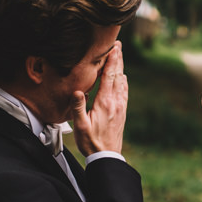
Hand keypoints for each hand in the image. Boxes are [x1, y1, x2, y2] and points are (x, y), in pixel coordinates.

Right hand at [72, 41, 126, 155]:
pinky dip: (123, 81)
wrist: (107, 156)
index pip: (109, 76)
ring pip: (122, 82)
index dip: (111, 60)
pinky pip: (124, 92)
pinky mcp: (122, 112)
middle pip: (118, 75)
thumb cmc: (91, 142)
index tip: (113, 47)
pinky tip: (123, 78)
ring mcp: (121, 107)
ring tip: (119, 56)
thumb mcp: (80, 125)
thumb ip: (78, 107)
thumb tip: (77, 91)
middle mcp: (115, 102)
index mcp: (104, 103)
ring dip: (121, 68)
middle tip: (118, 45)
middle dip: (118, 59)